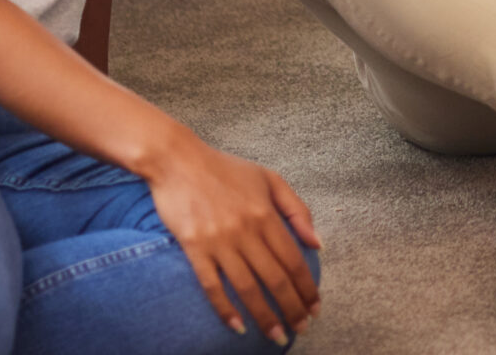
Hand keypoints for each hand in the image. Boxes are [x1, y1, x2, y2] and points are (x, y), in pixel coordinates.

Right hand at [139, 131, 320, 342]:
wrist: (178, 160)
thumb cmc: (225, 169)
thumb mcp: (269, 178)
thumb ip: (296, 210)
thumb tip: (317, 243)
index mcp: (266, 213)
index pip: (294, 259)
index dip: (307, 287)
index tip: (315, 307)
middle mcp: (246, 230)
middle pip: (274, 278)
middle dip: (291, 308)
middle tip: (301, 329)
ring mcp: (219, 241)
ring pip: (247, 288)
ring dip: (264, 316)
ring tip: (277, 336)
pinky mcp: (194, 248)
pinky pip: (211, 285)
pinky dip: (225, 309)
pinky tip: (237, 326)